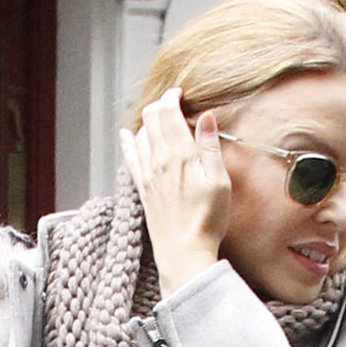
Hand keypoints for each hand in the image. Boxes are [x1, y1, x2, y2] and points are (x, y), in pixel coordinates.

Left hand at [119, 87, 229, 297]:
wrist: (184, 253)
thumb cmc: (206, 220)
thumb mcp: (219, 180)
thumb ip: (209, 146)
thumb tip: (206, 116)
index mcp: (179, 153)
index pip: (167, 111)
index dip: (172, 96)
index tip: (180, 93)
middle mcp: (158, 160)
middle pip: (151, 118)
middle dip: (160, 104)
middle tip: (172, 103)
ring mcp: (147, 174)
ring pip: (140, 134)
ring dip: (148, 121)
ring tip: (158, 118)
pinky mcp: (142, 189)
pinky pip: (130, 157)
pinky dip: (128, 142)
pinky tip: (127, 135)